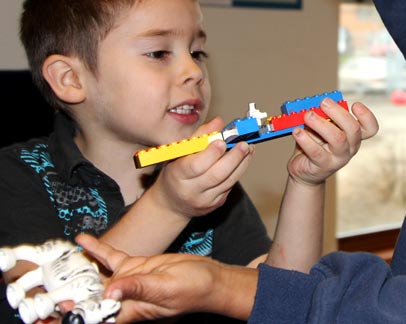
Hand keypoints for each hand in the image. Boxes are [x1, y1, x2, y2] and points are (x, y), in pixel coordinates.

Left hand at [74, 234, 255, 322]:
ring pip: (96, 276)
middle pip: (89, 298)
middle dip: (69, 293)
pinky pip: (111, 257)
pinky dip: (96, 249)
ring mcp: (127, 281)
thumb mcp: (166, 288)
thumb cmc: (193, 290)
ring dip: (78, 269)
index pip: (95, 315)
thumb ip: (139, 288)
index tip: (58, 306)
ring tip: (58, 260)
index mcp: (129, 311)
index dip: (75, 313)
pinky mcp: (135, 266)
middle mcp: (124, 299)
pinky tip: (83, 239)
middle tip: (46, 284)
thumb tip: (112, 291)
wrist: (210, 277)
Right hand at [151, 117, 253, 219]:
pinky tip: (243, 160)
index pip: (196, 165)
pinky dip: (238, 171)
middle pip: (217, 174)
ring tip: (248, 149)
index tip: (222, 141)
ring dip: (242, 163)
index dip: (211, 153)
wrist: (171, 204)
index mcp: (178, 175)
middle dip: (234, 157)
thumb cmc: (175, 174)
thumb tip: (218, 122)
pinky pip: (230, 185)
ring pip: (228, 181)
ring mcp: (205, 200)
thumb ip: (199, 136)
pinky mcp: (216, 203)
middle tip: (244, 144)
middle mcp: (191, 190)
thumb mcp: (179, 153)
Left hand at [288, 99, 377, 186]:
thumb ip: (322, 115)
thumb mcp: (321, 127)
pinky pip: (317, 152)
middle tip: (323, 102)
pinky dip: (306, 139)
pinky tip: (297, 131)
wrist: (304, 170)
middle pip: (353, 129)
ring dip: (321, 124)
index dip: (366, 116)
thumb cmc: (314, 143)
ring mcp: (339, 159)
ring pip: (337, 139)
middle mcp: (350, 147)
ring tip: (307, 115)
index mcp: (353, 136)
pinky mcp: (324, 166)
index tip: (354, 105)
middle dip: (339, 112)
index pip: (370, 128)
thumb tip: (316, 104)